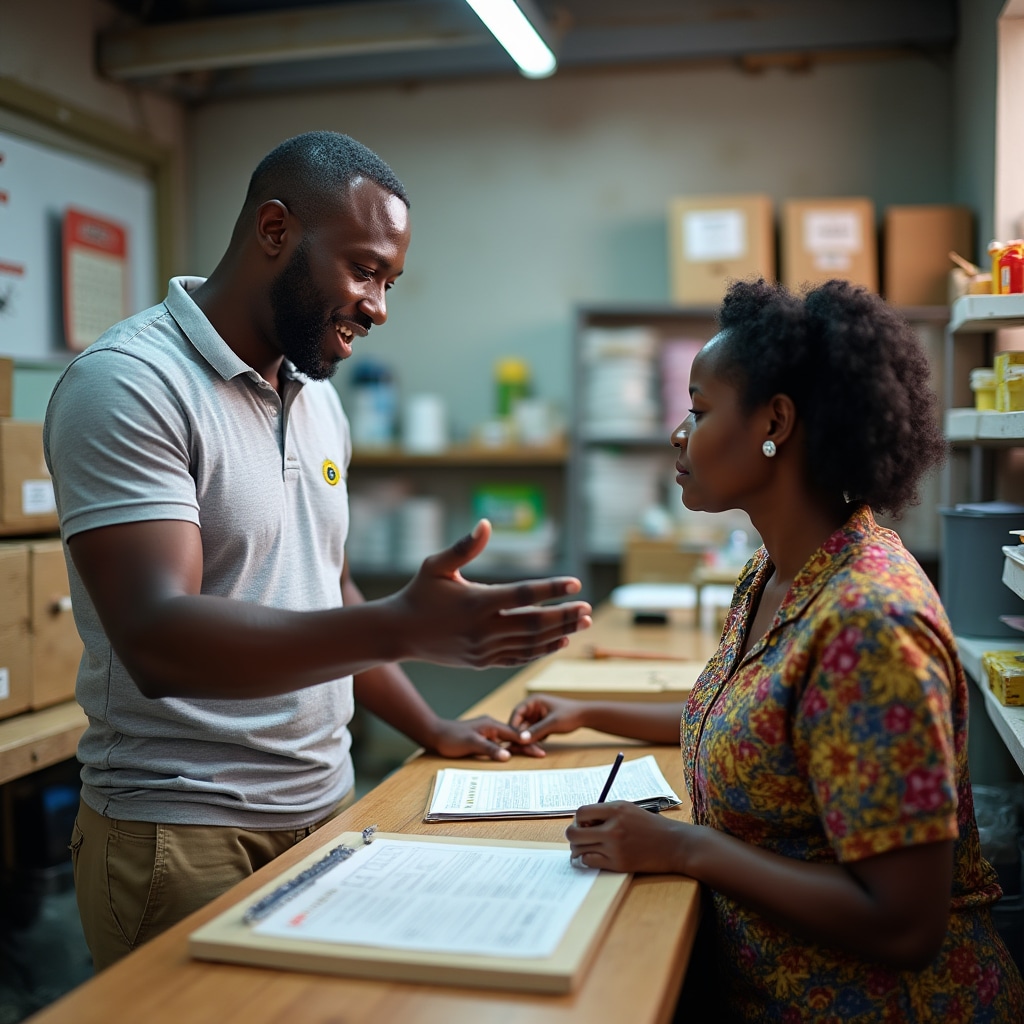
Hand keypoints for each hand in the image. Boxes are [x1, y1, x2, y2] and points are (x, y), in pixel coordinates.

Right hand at [391, 520, 591, 668]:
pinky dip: (542, 651)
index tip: (575, 583)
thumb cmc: (419, 593)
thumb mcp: (436, 566)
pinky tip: (561, 641)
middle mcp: (482, 629)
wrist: (398, 633)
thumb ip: (463, 547)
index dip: (552, 589)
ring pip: (531, 643)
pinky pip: (519, 658)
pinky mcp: (483, 662)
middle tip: (589, 608)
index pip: (523, 595)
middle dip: (565, 616)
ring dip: (561, 633)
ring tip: (584, 622)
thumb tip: (486, 524)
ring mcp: (483, 649)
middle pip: (534, 623)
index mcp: (475, 602)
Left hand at [424, 715, 545, 760]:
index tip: (540, 750)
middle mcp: (491, 726)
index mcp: (491, 725)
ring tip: (533, 753)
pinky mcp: (482, 737)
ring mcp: (487, 732)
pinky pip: (499, 743)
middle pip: (513, 737)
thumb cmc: (451, 738)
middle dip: (527, 745)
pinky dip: (508, 748)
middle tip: (541, 754)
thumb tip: (508, 756)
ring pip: (507, 740)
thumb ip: (490, 749)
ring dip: (519, 746)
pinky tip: (511, 753)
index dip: (527, 743)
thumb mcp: (471, 744)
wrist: (435, 734)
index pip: (514, 735)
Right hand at [508, 694, 589, 743]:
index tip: (513, 738)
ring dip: (528, 740)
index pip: (516, 713)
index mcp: (533, 701)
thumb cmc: (570, 715)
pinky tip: (538, 749)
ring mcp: (537, 717)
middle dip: (521, 735)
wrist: (585, 717)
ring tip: (532, 749)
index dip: (513, 726)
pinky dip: (534, 741)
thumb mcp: (552, 723)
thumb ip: (536, 731)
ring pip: (526, 730)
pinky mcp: (541, 725)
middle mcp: (533, 708)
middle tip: (521, 748)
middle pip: (520, 723)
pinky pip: (533, 734)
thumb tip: (521, 739)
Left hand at [566, 800, 689, 873]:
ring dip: (578, 848)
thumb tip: (581, 820)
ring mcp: (615, 848)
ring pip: (579, 849)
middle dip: (572, 835)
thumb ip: (605, 812)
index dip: (578, 819)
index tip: (584, 823)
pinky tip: (596, 855)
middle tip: (580, 837)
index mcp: (616, 810)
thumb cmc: (650, 825)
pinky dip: (588, 859)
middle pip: (574, 833)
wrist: (673, 844)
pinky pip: (589, 861)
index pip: (581, 812)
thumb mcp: (628, 809)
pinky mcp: (618, 864)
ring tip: (586, 847)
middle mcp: (613, 828)